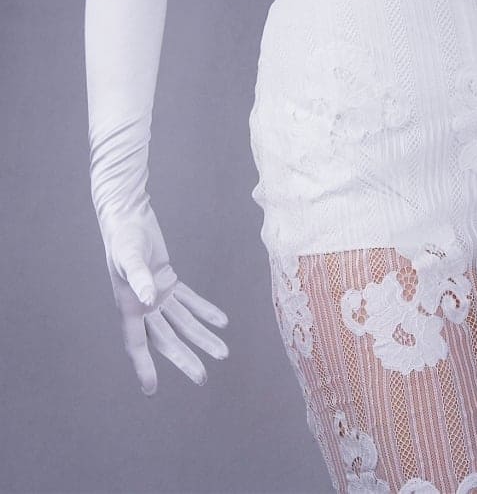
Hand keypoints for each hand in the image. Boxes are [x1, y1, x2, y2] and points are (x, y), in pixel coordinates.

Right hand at [104, 205, 228, 395]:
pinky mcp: (168, 280)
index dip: (144, 367)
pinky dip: (205, 310)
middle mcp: (144, 306)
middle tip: (202, 377)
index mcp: (129, 306)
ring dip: (202, 336)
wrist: (128, 217)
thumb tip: (147, 301)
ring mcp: (157, 294)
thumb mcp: (129, 257)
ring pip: (183, 322)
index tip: (152, 390)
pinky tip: (221, 321)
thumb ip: (138, 278)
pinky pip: (190, 300)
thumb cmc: (123, 237)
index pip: (137, 344)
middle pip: (167, 339)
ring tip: (222, 353)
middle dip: (185, 358)